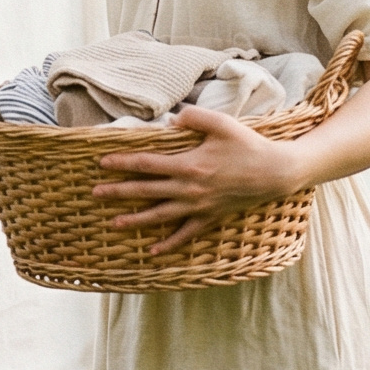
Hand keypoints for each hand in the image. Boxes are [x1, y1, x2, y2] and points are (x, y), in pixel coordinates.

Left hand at [91, 107, 306, 253]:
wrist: (275, 172)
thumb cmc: (248, 145)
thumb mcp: (222, 124)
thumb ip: (195, 118)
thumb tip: (171, 119)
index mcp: (188, 164)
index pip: (147, 164)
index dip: (123, 163)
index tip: (102, 163)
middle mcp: (189, 188)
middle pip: (146, 191)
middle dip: (118, 192)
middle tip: (95, 193)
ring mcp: (198, 206)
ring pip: (160, 215)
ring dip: (135, 219)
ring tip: (113, 223)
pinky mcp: (210, 217)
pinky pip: (186, 234)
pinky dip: (169, 243)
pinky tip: (153, 252)